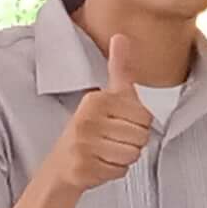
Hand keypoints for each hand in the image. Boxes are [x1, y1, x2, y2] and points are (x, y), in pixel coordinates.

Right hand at [38, 33, 154, 193]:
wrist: (62, 165)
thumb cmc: (92, 130)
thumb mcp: (106, 98)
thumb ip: (120, 70)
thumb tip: (122, 36)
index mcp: (97, 99)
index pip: (145, 116)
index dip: (138, 124)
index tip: (118, 122)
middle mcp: (87, 118)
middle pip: (142, 135)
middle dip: (132, 142)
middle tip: (111, 140)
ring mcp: (83, 142)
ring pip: (133, 154)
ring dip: (124, 157)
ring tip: (105, 151)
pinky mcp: (82, 164)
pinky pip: (121, 170)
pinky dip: (114, 171)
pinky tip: (98, 164)